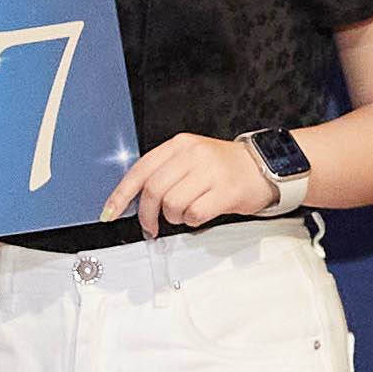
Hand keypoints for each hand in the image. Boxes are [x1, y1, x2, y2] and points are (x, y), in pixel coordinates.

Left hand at [118, 131, 285, 233]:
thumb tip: (134, 199)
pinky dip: (193, 221)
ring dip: (174, 217)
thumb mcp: (190, 158)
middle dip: (147, 215)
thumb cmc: (223, 167)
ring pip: (172, 204)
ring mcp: (210, 172)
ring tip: (186, 213)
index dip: (121, 194)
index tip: (110, 212)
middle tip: (151, 226)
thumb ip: (163, 172)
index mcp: (180, 145)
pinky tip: (200, 214)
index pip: (140, 169)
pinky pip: (195, 214)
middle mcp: (193, 154)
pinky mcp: (225, 191)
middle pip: (153, 190)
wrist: (262, 167)